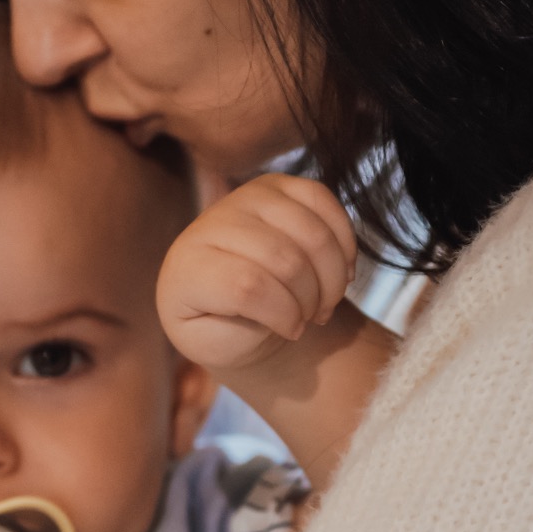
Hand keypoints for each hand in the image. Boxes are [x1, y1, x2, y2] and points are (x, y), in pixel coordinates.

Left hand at [157, 174, 356, 377]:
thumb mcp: (218, 347)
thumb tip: (271, 300)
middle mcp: (212, 224)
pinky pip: (324, 201)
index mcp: (189, 268)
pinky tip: (339, 271)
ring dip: (331, 277)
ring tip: (324, 300)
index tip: (293, 331)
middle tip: (311, 318)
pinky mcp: (276, 184)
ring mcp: (245, 197)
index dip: (284, 314)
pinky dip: (343, 242)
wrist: (227, 298)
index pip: (247, 286)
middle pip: (285, 259)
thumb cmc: (221, 327)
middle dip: (311, 300)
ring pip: (312, 233)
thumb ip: (237, 332)